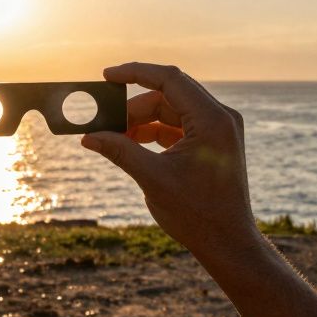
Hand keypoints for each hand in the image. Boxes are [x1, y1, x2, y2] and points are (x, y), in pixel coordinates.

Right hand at [82, 63, 255, 259]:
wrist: (228, 243)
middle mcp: (220, 118)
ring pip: (172, 110)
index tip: (107, 76)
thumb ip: (120, 151)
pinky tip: (133, 145)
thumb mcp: (152, 179)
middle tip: (106, 123)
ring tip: (116, 139)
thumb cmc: (198, 215)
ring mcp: (219, 129)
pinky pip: (179, 125)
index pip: (169, 79)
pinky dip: (155, 132)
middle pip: (169, 94)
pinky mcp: (213, 142)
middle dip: (134, 107)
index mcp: (211, 120)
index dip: (135, 73)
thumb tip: (88, 136)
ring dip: (143, 121)